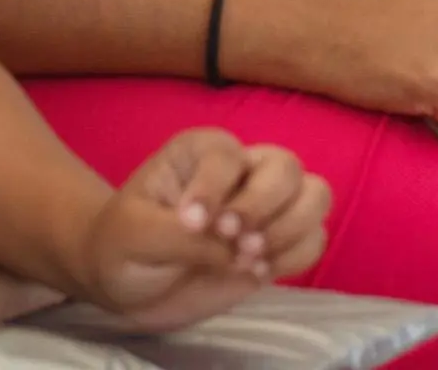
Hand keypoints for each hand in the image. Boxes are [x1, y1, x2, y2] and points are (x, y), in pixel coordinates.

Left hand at [80, 130, 328, 329]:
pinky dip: (295, 256)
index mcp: (200, 151)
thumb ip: (182, 238)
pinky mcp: (277, 244)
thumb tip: (232, 249)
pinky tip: (258, 272)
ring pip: (315, 196)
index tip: (191, 223)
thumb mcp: (136, 236)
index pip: (227, 156)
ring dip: (289, 230)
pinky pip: (314, 239)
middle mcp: (241, 169)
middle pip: (286, 167)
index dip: (215, 189)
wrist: (127, 286)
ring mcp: (265, 207)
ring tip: (249, 259)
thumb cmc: (123, 245)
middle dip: (263, 207)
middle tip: (232, 241)